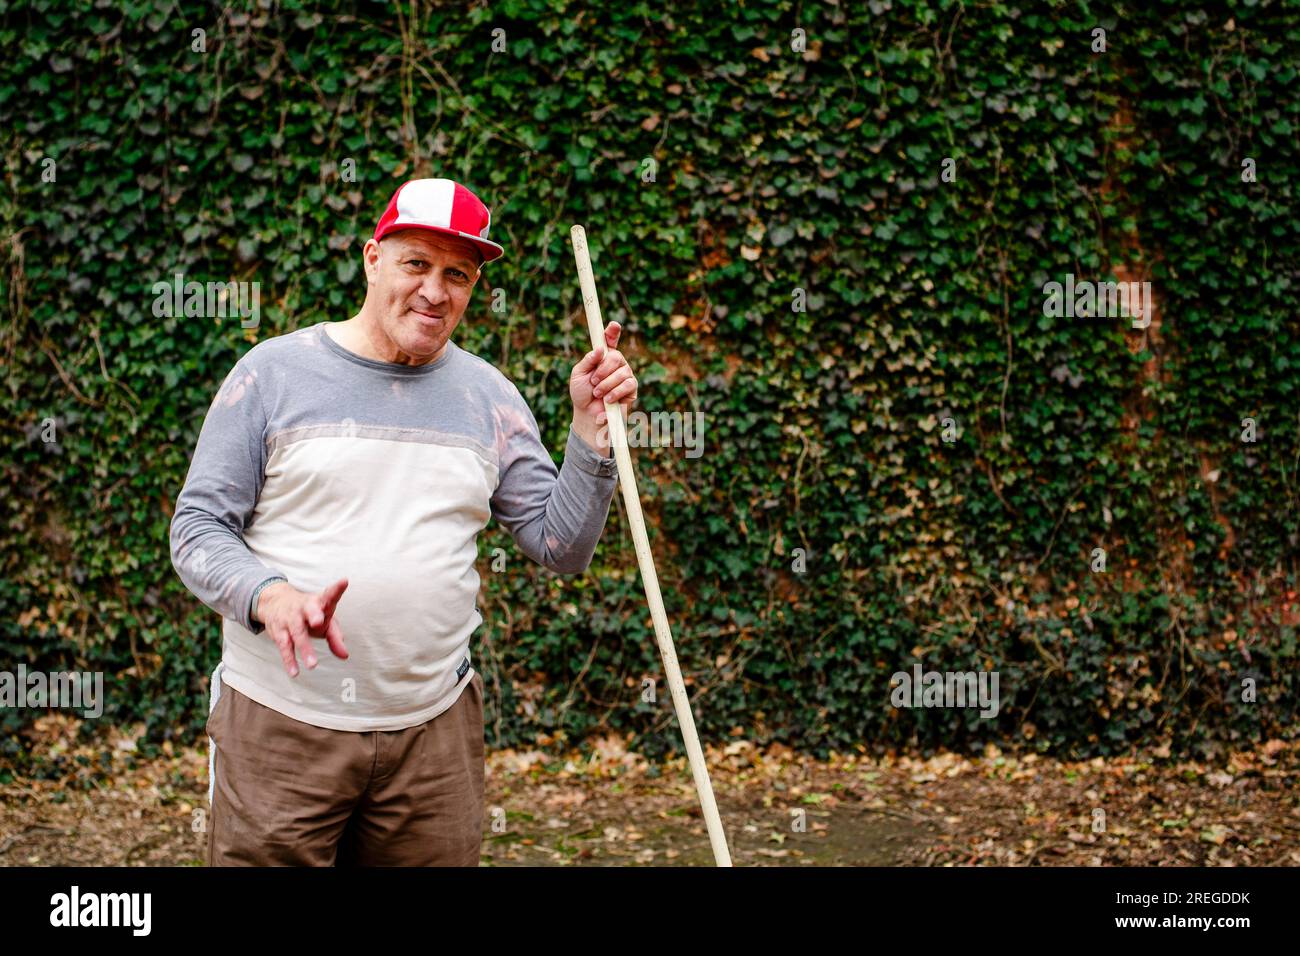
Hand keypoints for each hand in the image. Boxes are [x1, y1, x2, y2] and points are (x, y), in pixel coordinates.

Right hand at [254, 578, 349, 677]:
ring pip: (296, 632)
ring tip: (313, 664)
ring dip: (304, 648)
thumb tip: (345, 655)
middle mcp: (304, 607)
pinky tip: (294, 672)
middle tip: (319, 622)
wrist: (276, 602)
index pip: (329, 594)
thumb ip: (335, 637)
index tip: (344, 582)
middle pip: (309, 610)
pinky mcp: (279, 631)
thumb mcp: (325, 620)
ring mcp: (290, 618)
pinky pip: (284, 646)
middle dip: (313, 615)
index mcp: (319, 601)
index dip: (336, 589)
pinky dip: (289, 660)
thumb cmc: (309, 613)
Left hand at [570, 321, 637, 452]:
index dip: (612, 332)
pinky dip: (615, 392)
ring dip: (607, 384)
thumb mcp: (578, 375)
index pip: (609, 340)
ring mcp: (625, 374)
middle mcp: (616, 363)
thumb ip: (587, 361)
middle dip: (603, 369)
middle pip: (616, 356)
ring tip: (597, 393)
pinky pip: (628, 384)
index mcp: (602, 356)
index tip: (613, 325)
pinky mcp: (631, 389)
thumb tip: (599, 349)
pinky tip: (608, 400)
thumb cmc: (581, 393)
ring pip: (622, 372)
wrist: (587, 414)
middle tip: (593, 382)